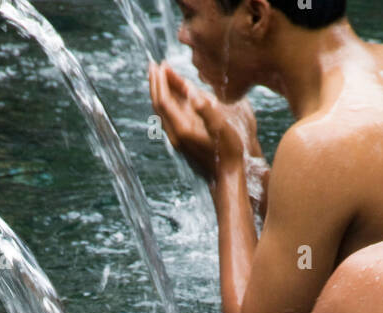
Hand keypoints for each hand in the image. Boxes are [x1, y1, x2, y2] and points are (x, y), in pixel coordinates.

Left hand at [149, 61, 251, 182]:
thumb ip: (207, 109)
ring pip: (162, 112)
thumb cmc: (228, 153)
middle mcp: (175, 135)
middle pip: (159, 105)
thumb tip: (191, 91)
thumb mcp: (222, 128)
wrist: (227, 178)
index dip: (161, 81)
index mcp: (183, 129)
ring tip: (161, 75)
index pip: (164, 100)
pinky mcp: (182, 142)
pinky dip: (169, 102)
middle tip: (153, 64)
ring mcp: (178, 140)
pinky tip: (174, 94)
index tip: (160, 64)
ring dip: (160, 92)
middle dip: (155, 83)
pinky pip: (170, 117)